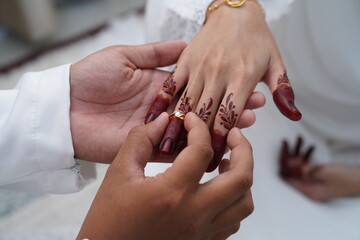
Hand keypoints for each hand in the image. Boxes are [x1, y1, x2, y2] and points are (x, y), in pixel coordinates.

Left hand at [70, 41, 264, 162]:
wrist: (65, 107)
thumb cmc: (90, 76)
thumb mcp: (125, 56)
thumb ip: (155, 54)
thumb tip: (184, 43)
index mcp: (158, 86)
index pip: (196, 87)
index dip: (218, 85)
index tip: (243, 83)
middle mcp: (161, 109)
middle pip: (200, 110)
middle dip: (226, 107)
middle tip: (254, 106)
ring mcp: (156, 130)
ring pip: (193, 132)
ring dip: (218, 129)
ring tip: (243, 124)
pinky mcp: (147, 149)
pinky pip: (175, 151)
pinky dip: (196, 150)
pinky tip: (218, 146)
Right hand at [77, 112, 253, 239]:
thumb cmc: (109, 217)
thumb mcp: (119, 172)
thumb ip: (141, 139)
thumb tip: (164, 120)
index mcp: (171, 193)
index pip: (201, 151)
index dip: (199, 128)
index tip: (192, 120)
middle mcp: (194, 214)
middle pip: (241, 178)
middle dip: (244, 149)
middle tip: (233, 135)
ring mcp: (201, 232)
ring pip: (244, 204)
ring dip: (243, 178)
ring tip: (228, 163)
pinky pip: (233, 222)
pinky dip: (234, 201)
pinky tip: (218, 189)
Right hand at [145, 1, 298, 170]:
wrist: (235, 12)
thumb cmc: (256, 39)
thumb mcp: (276, 62)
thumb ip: (282, 90)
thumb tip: (293, 115)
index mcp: (242, 76)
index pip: (229, 116)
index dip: (220, 141)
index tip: (212, 161)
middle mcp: (219, 73)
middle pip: (206, 114)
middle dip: (198, 142)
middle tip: (191, 165)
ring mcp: (199, 67)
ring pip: (186, 103)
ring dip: (176, 128)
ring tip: (168, 150)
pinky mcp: (184, 60)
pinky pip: (170, 84)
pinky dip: (161, 102)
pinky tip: (152, 120)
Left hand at [279, 136, 359, 200]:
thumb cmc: (345, 177)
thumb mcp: (323, 173)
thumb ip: (306, 171)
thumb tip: (290, 168)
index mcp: (309, 192)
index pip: (290, 180)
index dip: (284, 166)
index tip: (281, 152)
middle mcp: (308, 188)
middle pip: (292, 172)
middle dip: (288, 156)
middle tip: (284, 142)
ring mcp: (312, 182)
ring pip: (298, 165)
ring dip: (296, 152)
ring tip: (293, 139)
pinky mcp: (316, 176)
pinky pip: (306, 164)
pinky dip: (305, 154)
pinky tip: (302, 141)